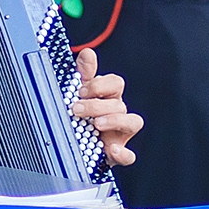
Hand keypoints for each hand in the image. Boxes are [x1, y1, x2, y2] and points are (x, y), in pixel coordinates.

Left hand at [72, 47, 142, 166]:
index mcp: (109, 97)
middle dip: (97, 105)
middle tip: (76, 109)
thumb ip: (84, 74)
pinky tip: (111, 150)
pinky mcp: (118, 154)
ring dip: (114, 120)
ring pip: (131, 122)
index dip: (100, 85)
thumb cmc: (84, 117)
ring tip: (96, 124)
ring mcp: (120, 134)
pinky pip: (128, 155)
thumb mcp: (81, 94)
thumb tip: (87, 53)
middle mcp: (117, 113)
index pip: (115, 83)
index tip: (81, 90)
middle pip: (118, 103)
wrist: (80, 148)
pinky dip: (122, 153)